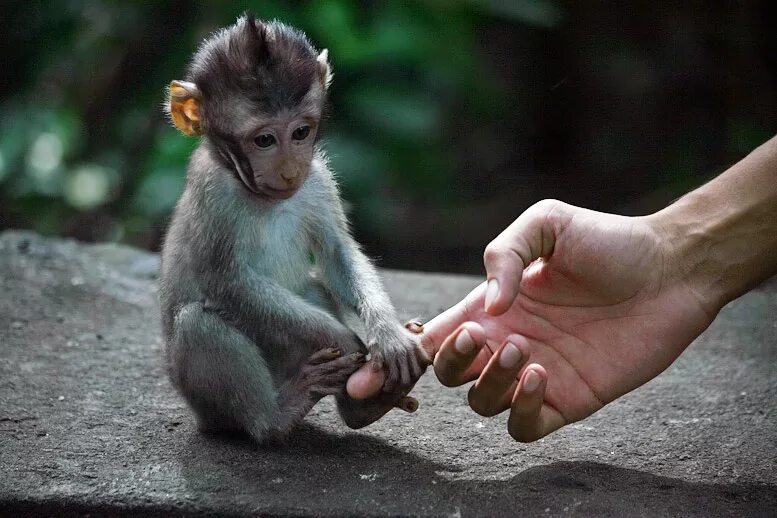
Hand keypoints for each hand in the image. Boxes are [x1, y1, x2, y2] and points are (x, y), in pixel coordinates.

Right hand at [424, 200, 718, 440]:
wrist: (670, 270)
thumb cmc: (608, 241)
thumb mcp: (547, 223)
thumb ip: (505, 255)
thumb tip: (488, 310)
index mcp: (493, 305)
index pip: (437, 336)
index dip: (422, 345)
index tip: (436, 334)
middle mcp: (508, 341)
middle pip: (450, 374)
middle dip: (452, 362)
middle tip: (481, 337)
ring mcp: (536, 374)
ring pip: (483, 403)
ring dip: (490, 382)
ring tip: (523, 347)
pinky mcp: (569, 399)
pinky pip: (525, 427)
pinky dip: (521, 411)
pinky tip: (542, 376)